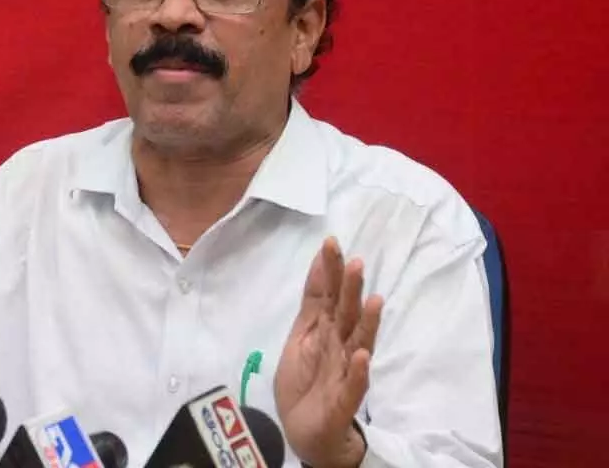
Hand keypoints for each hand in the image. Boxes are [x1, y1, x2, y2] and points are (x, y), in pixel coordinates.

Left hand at [274, 237, 382, 467]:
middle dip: (350, 290)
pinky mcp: (344, 400)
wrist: (305, 431)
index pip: (329, 295)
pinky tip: (362, 355)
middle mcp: (340, 346)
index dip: (329, 271)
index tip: (331, 242)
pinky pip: (354, 386)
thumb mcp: (301, 338)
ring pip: (358, 344)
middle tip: (356, 262)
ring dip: (366, 324)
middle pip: (346, 314)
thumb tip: (318, 265)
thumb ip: (312, 305)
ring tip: (373, 300)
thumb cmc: (305, 381)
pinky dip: (359, 372)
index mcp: (326, 330)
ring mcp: (345, 372)